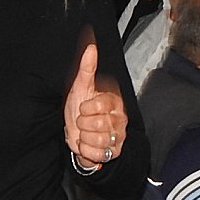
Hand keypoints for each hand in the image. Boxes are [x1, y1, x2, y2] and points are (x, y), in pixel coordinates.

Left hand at [65, 43, 127, 168]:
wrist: (79, 134)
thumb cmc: (80, 109)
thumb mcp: (80, 87)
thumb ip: (87, 66)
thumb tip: (91, 46)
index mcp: (113, 100)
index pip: (100, 104)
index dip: (86, 108)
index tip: (83, 107)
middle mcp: (120, 118)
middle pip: (96, 123)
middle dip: (82, 124)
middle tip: (83, 122)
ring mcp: (119, 135)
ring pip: (97, 139)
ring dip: (84, 138)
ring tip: (86, 133)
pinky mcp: (116, 151)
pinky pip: (97, 153)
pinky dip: (86, 150)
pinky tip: (88, 144)